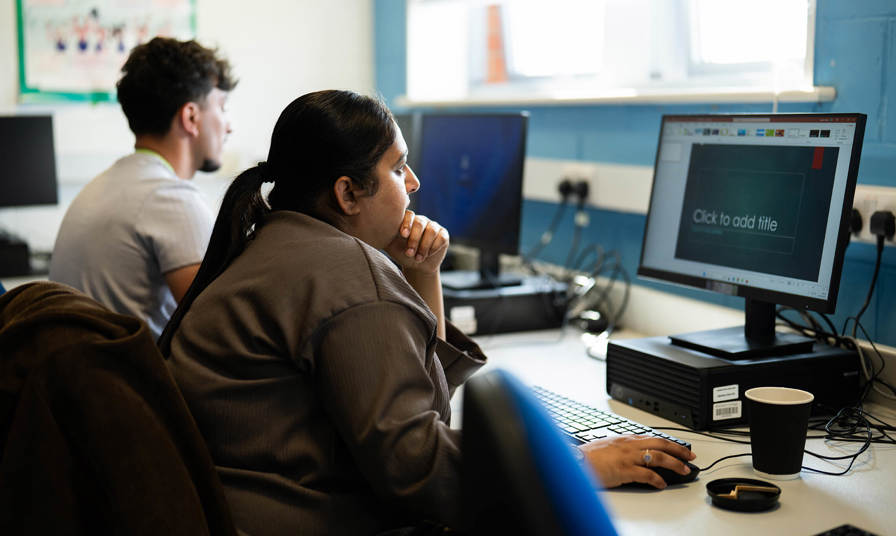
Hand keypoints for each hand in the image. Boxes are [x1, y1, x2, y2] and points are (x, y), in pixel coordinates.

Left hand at [384, 210, 448, 274]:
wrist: (417, 266)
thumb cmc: (402, 253)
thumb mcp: (391, 245)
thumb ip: (383, 236)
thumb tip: (370, 229)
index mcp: (408, 220)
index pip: (409, 215)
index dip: (406, 223)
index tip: (403, 235)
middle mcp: (421, 220)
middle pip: (420, 223)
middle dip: (414, 239)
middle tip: (409, 253)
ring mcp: (433, 226)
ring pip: (431, 231)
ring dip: (424, 247)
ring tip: (418, 258)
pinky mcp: (443, 235)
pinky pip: (441, 238)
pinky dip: (433, 248)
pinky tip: (427, 255)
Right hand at [579, 436, 695, 488]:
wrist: (575, 461)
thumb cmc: (588, 457)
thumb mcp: (608, 446)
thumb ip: (623, 448)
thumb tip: (635, 453)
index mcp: (626, 439)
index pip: (653, 438)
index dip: (670, 443)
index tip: (680, 448)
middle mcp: (629, 445)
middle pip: (661, 444)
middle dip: (679, 451)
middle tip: (690, 457)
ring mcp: (628, 457)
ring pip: (658, 457)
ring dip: (674, 464)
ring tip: (683, 471)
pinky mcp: (624, 470)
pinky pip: (647, 474)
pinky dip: (657, 480)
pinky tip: (662, 484)